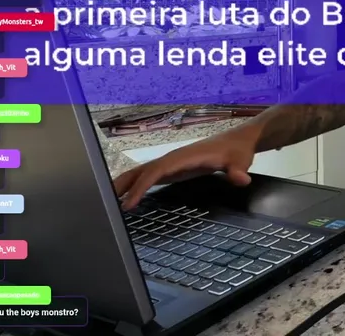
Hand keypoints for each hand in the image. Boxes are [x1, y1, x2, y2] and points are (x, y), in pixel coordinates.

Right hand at [113, 130, 256, 209]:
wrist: (238, 141)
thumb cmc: (237, 150)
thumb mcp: (240, 161)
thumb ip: (238, 170)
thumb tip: (240, 179)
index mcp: (184, 157)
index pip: (157, 171)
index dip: (141, 186)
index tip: (129, 203)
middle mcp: (173, 158)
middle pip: (142, 170)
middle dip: (123, 184)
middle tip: (104, 204)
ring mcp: (172, 163)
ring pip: (143, 172)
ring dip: (125, 184)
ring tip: (107, 202)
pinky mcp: (174, 169)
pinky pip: (151, 176)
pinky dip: (137, 185)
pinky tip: (129, 198)